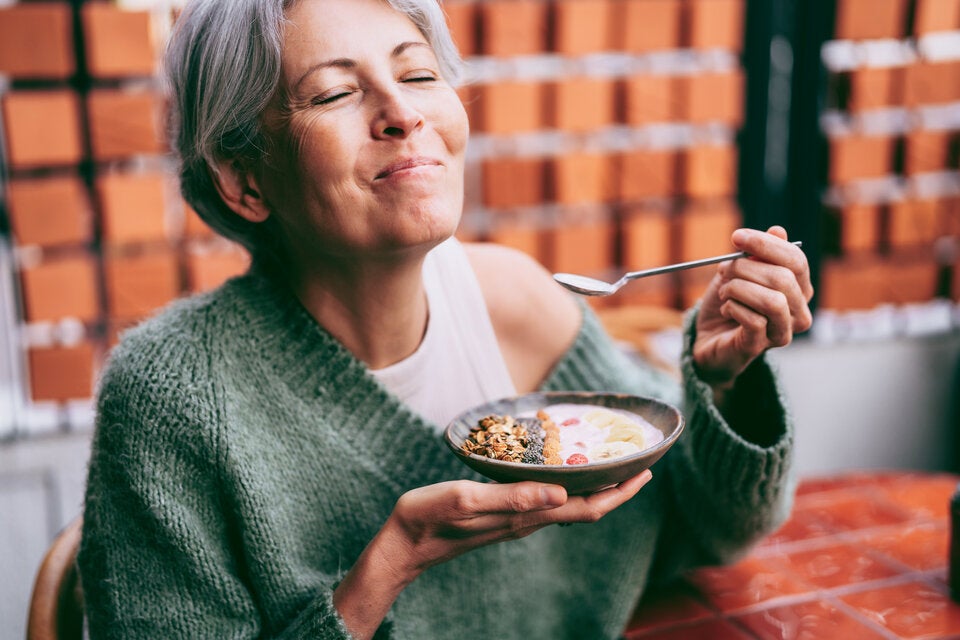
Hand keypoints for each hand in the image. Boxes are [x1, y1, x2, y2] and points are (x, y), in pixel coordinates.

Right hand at [385, 470, 652, 578]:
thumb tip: (560, 492)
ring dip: (594, 488)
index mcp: (524, 516)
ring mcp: (515, 520)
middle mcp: (526, 520)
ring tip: (609, 464)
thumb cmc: (427, 519)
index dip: (618, 493)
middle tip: (639, 463)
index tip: (644, 472)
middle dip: (615, 489)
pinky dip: (568, 487)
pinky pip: (547, 501)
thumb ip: (510, 497)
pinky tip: (562, 472)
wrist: (403, 547)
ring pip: (568, 505)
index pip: (585, 508)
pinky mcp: (501, 515)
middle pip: (584, 507)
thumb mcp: (464, 501)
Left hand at [693, 226, 812, 389]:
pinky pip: (754, 321)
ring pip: (772, 301)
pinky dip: (733, 307)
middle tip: (724, 269)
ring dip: (739, 288)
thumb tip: (778, 230)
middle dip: (745, 267)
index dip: (766, 244)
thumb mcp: (740, 272)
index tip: (736, 236)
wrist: (708, 337)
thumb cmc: (729, 302)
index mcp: (799, 289)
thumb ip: (759, 254)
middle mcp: (798, 312)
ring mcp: (782, 332)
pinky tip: (725, 308)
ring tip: (724, 291)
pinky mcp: (760, 347)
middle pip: (783, 279)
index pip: (796, 261)